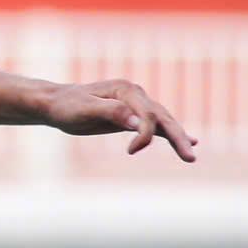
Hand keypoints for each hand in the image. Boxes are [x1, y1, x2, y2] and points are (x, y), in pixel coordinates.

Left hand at [44, 79, 197, 162]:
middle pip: (162, 117)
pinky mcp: (131, 115)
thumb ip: (112, 112)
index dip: (145, 133)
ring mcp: (135, 104)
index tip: (131, 151)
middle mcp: (135, 94)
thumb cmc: (67, 106)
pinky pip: (155, 125)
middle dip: (177, 136)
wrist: (55, 103)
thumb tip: (138, 122)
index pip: (146, 113)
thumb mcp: (85, 109)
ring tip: (191, 155)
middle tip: (190, 157)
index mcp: (125, 90)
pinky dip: (170, 133)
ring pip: (162, 121)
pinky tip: (189, 140)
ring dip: (178, 137)